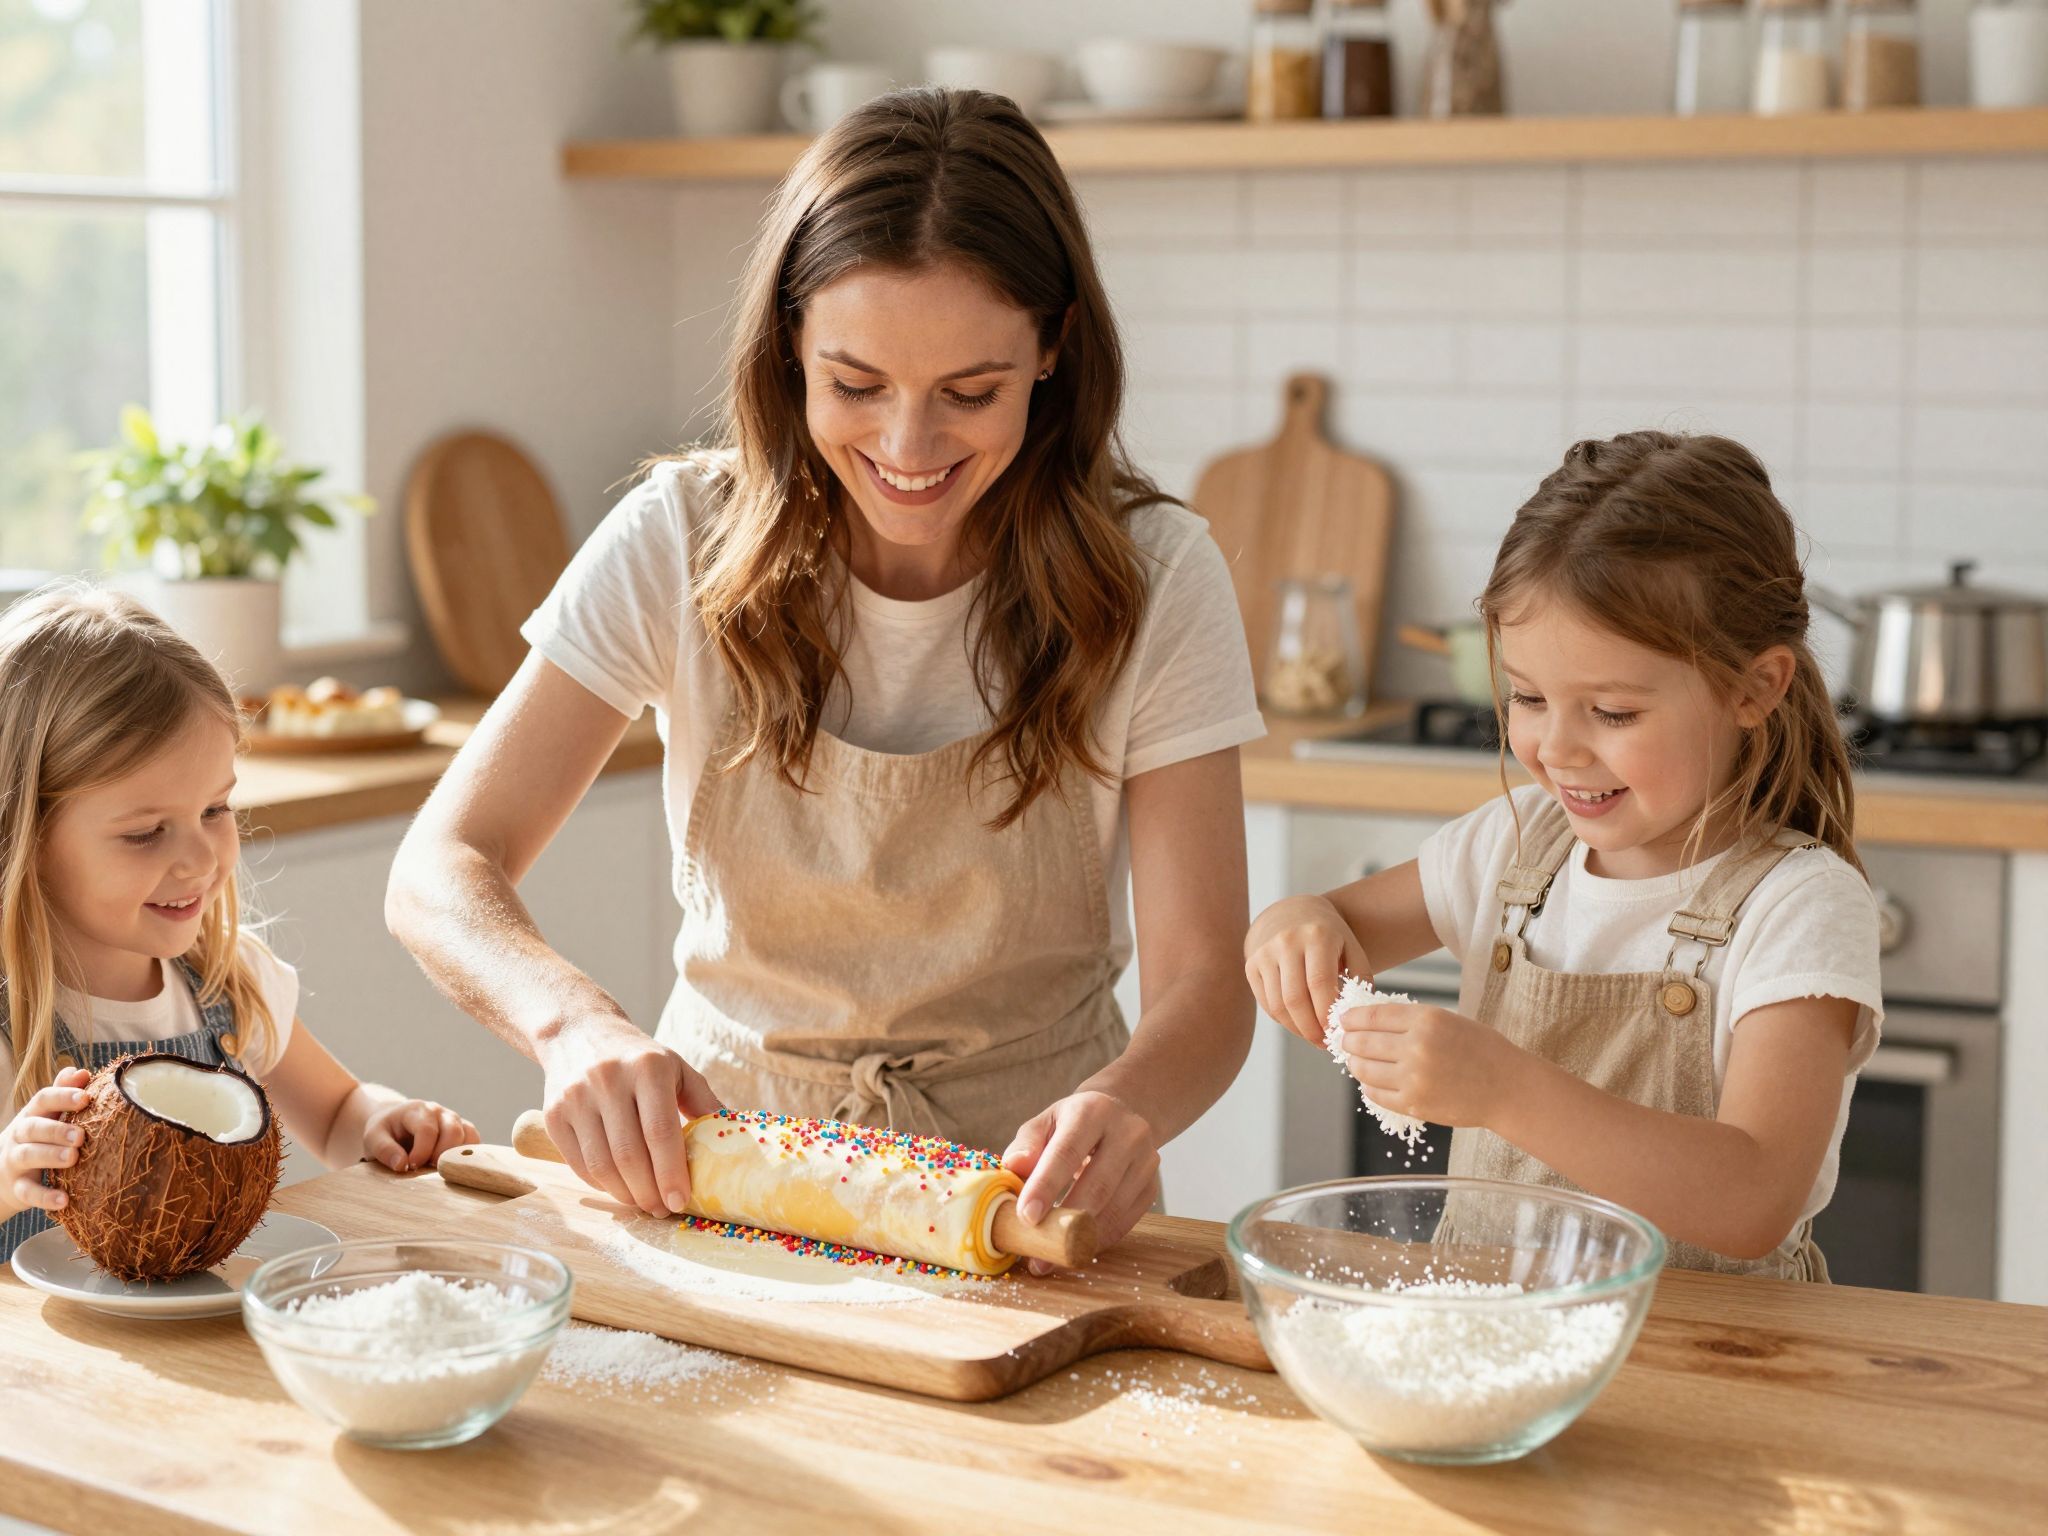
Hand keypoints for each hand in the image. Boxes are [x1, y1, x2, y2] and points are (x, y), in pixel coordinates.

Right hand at [1, 1069, 91, 1217]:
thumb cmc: (35, 1138)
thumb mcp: (45, 1115)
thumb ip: (62, 1093)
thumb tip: (81, 1071)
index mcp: (32, 1115)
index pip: (43, 1099)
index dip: (63, 1096)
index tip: (86, 1097)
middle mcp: (20, 1135)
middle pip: (34, 1127)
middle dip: (57, 1129)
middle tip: (80, 1135)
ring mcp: (14, 1162)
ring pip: (28, 1155)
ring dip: (51, 1156)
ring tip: (73, 1158)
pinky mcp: (16, 1188)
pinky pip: (28, 1192)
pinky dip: (45, 1196)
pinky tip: (64, 1199)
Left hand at [363, 1098, 479, 1171]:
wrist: (394, 1122)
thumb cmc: (384, 1131)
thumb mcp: (373, 1138)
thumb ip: (384, 1149)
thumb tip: (402, 1165)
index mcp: (417, 1110)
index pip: (427, 1130)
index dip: (422, 1152)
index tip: (411, 1167)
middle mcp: (439, 1112)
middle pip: (453, 1131)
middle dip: (441, 1155)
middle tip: (425, 1169)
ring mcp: (454, 1119)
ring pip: (468, 1136)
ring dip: (456, 1156)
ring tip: (437, 1168)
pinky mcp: (463, 1130)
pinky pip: (474, 1141)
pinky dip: (468, 1154)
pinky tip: (451, 1165)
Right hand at [537, 1013, 723, 1216]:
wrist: (580, 1033)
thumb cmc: (639, 1058)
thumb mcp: (677, 1068)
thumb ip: (704, 1103)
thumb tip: (737, 1142)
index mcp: (647, 1067)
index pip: (660, 1130)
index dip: (671, 1171)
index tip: (680, 1201)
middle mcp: (607, 1080)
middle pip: (629, 1154)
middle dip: (649, 1192)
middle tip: (662, 1209)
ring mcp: (575, 1098)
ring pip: (601, 1165)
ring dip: (625, 1194)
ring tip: (643, 1202)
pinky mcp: (553, 1116)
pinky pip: (578, 1164)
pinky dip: (601, 1185)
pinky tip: (619, 1187)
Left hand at [1001, 1089, 1159, 1273]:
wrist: (1121, 1114)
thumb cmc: (1074, 1123)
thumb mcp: (1047, 1122)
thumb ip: (1027, 1143)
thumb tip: (1014, 1167)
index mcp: (1092, 1112)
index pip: (1067, 1151)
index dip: (1046, 1186)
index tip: (1027, 1216)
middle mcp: (1127, 1132)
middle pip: (1098, 1184)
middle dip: (1066, 1221)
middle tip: (1037, 1248)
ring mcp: (1146, 1160)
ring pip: (1115, 1207)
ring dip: (1083, 1237)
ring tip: (1053, 1257)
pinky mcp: (1153, 1185)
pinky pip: (1127, 1221)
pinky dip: (1101, 1239)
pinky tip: (1079, 1248)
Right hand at [1244, 894, 1370, 1047]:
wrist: (1292, 913)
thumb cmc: (1328, 936)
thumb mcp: (1351, 947)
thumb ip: (1361, 977)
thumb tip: (1356, 1015)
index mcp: (1316, 936)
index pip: (1319, 983)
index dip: (1327, 1013)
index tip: (1337, 1032)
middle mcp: (1287, 941)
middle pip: (1295, 998)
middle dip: (1310, 1028)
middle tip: (1324, 1043)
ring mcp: (1265, 952)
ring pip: (1278, 1005)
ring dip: (1296, 1029)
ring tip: (1313, 1037)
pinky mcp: (1251, 964)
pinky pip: (1266, 1002)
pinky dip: (1283, 1020)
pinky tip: (1298, 1023)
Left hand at [1337, 1002, 1525, 1127]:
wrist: (1508, 1087)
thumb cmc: (1482, 1050)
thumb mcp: (1449, 1020)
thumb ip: (1413, 1021)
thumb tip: (1373, 1022)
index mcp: (1426, 1019)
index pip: (1374, 1015)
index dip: (1353, 1018)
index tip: (1344, 1020)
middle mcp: (1416, 1046)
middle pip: (1363, 1042)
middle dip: (1349, 1041)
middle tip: (1345, 1041)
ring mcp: (1413, 1078)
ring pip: (1365, 1069)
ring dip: (1355, 1064)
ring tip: (1355, 1061)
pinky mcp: (1414, 1104)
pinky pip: (1377, 1094)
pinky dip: (1369, 1087)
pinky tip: (1371, 1082)